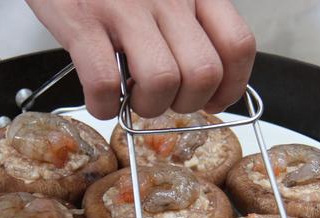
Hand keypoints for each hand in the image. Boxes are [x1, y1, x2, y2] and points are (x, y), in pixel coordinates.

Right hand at [26, 0, 255, 118]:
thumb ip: (189, 23)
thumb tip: (204, 78)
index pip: (237, 45)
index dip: (231, 86)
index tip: (214, 100)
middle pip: (203, 73)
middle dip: (187, 104)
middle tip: (166, 100)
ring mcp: (124, 9)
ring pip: (161, 81)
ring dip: (148, 106)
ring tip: (132, 98)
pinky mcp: (83, 21)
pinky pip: (104, 82)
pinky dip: (104, 105)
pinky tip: (102, 100)